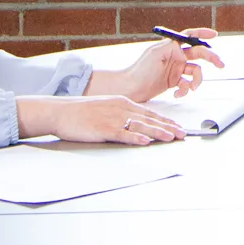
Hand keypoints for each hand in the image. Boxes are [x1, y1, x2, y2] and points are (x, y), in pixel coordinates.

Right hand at [16, 95, 184, 144]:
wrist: (61, 111)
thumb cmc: (82, 111)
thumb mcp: (107, 106)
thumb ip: (122, 113)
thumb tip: (137, 124)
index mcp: (123, 102)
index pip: (149, 113)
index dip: (165, 120)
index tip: (178, 126)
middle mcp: (121, 108)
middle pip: (149, 119)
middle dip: (168, 127)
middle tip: (182, 134)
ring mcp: (112, 118)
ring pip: (140, 126)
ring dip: (157, 132)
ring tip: (170, 137)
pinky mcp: (103, 129)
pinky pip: (122, 134)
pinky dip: (135, 138)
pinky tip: (145, 142)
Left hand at [87, 30, 222, 101]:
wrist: (130, 89)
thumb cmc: (139, 70)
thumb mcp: (155, 54)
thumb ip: (171, 47)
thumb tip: (184, 46)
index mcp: (171, 46)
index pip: (189, 36)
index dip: (203, 33)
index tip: (215, 35)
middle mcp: (175, 56)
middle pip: (198, 54)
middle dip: (211, 58)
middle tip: (220, 64)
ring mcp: (175, 70)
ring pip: (195, 72)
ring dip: (197, 80)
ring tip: (191, 88)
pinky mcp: (174, 82)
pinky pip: (187, 85)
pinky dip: (185, 90)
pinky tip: (177, 93)